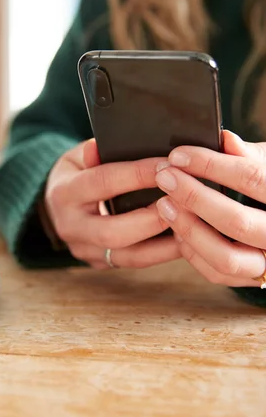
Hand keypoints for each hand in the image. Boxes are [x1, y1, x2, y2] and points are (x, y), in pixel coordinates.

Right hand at [45, 139, 180, 269]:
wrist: (58, 204)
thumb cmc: (77, 173)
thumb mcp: (79, 156)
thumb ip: (92, 152)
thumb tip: (101, 146)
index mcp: (64, 193)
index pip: (103, 182)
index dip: (137, 175)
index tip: (168, 165)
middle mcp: (70, 226)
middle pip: (112, 231)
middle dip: (151, 219)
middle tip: (183, 202)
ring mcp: (84, 250)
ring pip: (127, 256)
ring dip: (162, 244)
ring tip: (191, 226)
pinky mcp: (100, 263)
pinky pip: (134, 262)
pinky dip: (161, 253)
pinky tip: (184, 241)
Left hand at [155, 131, 265, 286]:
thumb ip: (249, 155)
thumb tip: (225, 139)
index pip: (252, 179)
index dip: (212, 165)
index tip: (178, 155)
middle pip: (236, 222)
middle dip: (194, 197)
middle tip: (165, 177)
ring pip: (225, 256)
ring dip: (188, 228)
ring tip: (164, 204)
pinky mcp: (251, 278)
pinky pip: (217, 273)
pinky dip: (192, 251)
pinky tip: (177, 228)